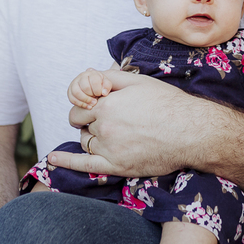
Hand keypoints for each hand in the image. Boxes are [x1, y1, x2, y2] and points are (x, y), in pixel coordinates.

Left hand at [59, 72, 198, 176]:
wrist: (191, 132)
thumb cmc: (168, 104)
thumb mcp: (138, 81)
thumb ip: (110, 77)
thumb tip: (89, 77)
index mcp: (106, 104)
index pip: (80, 105)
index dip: (88, 105)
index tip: (99, 106)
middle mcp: (104, 126)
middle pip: (80, 124)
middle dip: (88, 120)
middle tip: (108, 119)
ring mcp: (109, 148)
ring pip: (85, 142)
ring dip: (90, 137)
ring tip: (110, 134)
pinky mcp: (117, 166)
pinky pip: (84, 166)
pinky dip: (66, 162)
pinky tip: (52, 159)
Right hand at [68, 68, 111, 108]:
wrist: (92, 85)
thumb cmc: (100, 84)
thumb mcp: (106, 83)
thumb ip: (107, 86)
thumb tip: (104, 93)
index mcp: (91, 73)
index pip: (94, 81)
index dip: (98, 90)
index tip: (100, 94)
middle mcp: (81, 76)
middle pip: (85, 87)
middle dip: (92, 96)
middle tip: (96, 101)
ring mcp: (74, 83)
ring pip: (76, 92)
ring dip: (85, 100)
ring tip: (92, 105)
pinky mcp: (70, 91)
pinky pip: (72, 98)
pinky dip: (80, 104)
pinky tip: (87, 106)